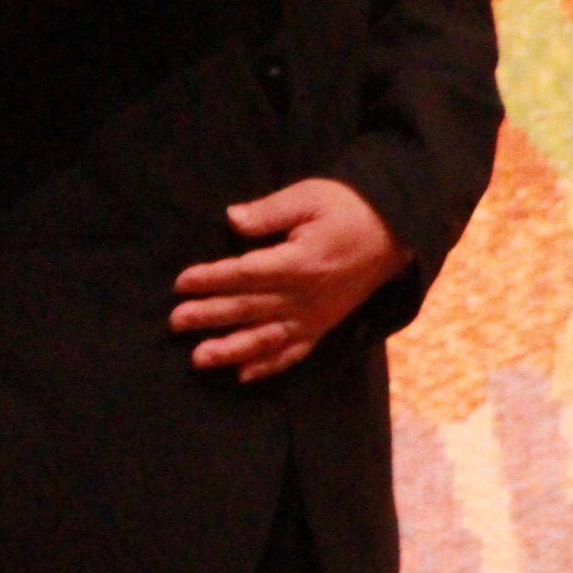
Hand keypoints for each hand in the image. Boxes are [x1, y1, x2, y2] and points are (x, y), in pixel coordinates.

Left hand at [170, 179, 410, 383]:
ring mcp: (315, 316)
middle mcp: (305, 296)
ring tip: (199, 358)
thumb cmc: (349, 208)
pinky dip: (269, 366)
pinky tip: (244, 376)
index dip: (212, 279)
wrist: (396, 232)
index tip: (181, 283)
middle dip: (210, 315)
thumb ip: (269, 212)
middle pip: (249, 308)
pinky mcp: (324, 326)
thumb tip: (232, 219)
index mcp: (300, 262)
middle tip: (175, 322)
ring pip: (267, 338)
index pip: (246, 274)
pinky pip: (295, 352)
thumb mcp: (310, 197)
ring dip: (232, 350)